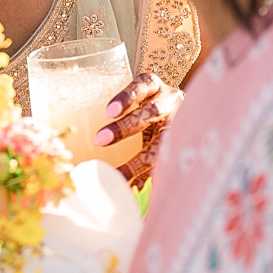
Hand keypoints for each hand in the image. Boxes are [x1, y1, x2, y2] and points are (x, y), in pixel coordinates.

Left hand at [94, 71, 182, 187]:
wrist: (190, 110)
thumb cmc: (149, 104)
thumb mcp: (138, 98)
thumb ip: (119, 110)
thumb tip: (82, 134)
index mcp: (154, 86)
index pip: (141, 86)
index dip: (126, 98)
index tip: (108, 112)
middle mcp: (170, 102)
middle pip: (151, 113)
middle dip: (125, 128)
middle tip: (99, 140)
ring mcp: (181, 124)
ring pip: (162, 141)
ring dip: (138, 160)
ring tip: (118, 174)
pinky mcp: (183, 145)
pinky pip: (168, 161)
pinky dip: (151, 175)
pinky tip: (136, 186)